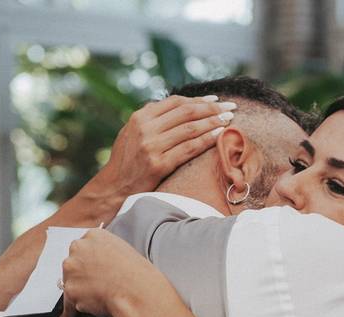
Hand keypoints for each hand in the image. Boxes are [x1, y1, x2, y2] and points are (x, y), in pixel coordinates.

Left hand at [57, 228, 161, 316]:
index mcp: (93, 235)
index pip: (83, 247)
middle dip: (80, 274)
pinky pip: (67, 304)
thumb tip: (97, 263)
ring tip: (92, 301)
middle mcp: (78, 248)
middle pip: (72, 262)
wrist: (138, 292)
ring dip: (78, 291)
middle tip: (94, 284)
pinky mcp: (70, 290)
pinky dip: (67, 313)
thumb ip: (105, 252)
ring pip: (69, 282)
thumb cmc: (137, 274)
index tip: (93, 269)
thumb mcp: (123, 250)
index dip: (89, 260)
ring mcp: (72, 269)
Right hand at [74, 95, 235, 222]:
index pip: (175, 102)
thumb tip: (178, 107)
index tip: (215, 100)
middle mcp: (145, 129)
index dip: (198, 100)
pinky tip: (219, 134)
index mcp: (140, 117)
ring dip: (213, 122)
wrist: (114, 188)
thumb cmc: (126, 162)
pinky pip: (189, 148)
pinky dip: (206, 139)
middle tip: (230, 107)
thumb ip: (152, 120)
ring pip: (190, 128)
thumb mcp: (132, 133)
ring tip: (229, 119)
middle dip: (211, 108)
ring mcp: (151, 146)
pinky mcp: (158, 164)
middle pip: (186, 112)